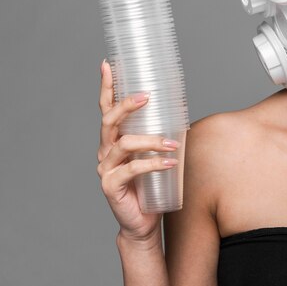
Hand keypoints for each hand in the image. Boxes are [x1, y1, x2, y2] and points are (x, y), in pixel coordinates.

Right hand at [96, 59, 179, 244]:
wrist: (144, 221)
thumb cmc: (151, 183)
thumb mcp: (155, 152)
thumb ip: (159, 132)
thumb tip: (181, 108)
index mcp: (113, 138)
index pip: (106, 107)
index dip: (106, 86)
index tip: (109, 64)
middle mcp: (105, 150)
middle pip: (109, 120)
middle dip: (126, 104)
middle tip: (146, 96)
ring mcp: (106, 168)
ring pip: (124, 144)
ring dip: (151, 140)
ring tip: (173, 142)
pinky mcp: (111, 186)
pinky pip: (132, 170)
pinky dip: (153, 163)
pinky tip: (170, 162)